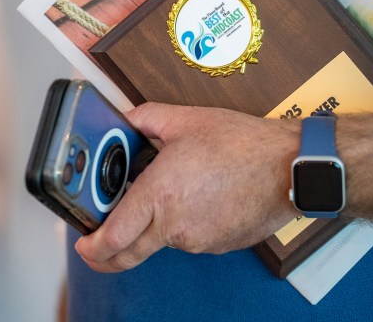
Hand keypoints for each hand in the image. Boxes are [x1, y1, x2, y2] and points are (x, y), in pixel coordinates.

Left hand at [75, 102, 300, 272]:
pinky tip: (201, 197)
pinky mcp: (217, 245)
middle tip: (99, 245)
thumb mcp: (188, 120)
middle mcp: (175, 225)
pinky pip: (191, 238)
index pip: (113, 236)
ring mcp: (198, 240)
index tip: (83, 243)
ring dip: (157, 224)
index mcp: (160, 194)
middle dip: (107, 255)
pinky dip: (186, 223)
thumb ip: (147, 118)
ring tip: (174, 191)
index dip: (92, 246)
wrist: (289, 167)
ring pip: (163, 240)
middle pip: (129, 254)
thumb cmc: (244, 144)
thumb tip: (126, 118)